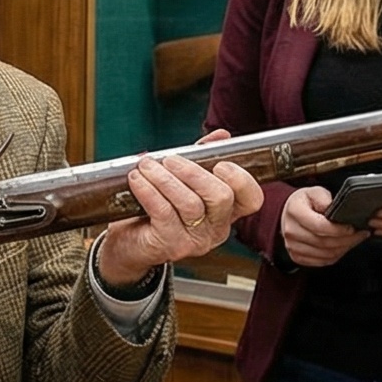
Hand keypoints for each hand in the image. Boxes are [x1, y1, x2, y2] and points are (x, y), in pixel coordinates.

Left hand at [93, 130, 263, 289]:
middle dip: (193, 172)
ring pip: (190, 203)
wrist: (129, 243)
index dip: (241, 180)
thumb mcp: (182, 180)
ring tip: (146, 166)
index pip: (251, 199)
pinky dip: (148, 190)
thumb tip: (221, 135)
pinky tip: (137, 179)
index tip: (220, 164)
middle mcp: (217, 229)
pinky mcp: (172, 246)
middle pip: (221, 197)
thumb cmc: (157, 209)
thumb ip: (203, 157)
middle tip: (170, 160)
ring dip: (164, 178)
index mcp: (227, 212)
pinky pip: (163, 212)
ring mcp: (196, 240)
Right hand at [279, 185, 367, 268]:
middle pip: (324, 242)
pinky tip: (343, 247)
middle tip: (361, 234)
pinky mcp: (297, 256)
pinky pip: (322, 261)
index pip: (320, 226)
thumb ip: (324, 199)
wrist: (288, 213)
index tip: (353, 228)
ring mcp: (292, 246)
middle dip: (347, 240)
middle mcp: (291, 231)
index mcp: (295, 212)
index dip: (339, 230)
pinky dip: (336, 256)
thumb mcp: (315, 191)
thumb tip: (335, 210)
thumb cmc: (305, 202)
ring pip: (325, 254)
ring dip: (344, 249)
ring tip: (355, 240)